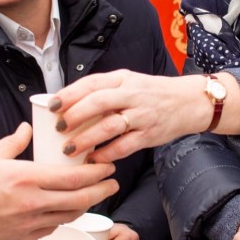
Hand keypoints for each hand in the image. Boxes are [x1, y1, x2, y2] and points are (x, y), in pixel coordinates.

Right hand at [0, 123, 119, 239]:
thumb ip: (12, 142)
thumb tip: (26, 129)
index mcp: (25, 178)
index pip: (74, 176)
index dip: (97, 172)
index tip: (108, 166)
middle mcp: (32, 203)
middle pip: (80, 199)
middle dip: (102, 190)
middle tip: (112, 182)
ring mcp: (28, 223)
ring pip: (69, 216)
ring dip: (86, 206)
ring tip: (93, 195)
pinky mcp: (21, 238)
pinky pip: (52, 228)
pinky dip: (64, 219)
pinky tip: (66, 211)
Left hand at [48, 70, 239, 162]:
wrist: (188, 102)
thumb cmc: (151, 93)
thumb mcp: (128, 82)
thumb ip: (103, 91)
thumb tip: (66, 105)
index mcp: (122, 79)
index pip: (91, 83)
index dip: (69, 94)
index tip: (52, 106)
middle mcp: (132, 94)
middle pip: (98, 102)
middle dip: (75, 116)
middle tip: (59, 128)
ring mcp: (142, 115)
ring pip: (110, 126)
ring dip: (87, 139)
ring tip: (70, 149)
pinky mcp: (150, 134)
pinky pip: (125, 146)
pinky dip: (107, 154)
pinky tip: (94, 160)